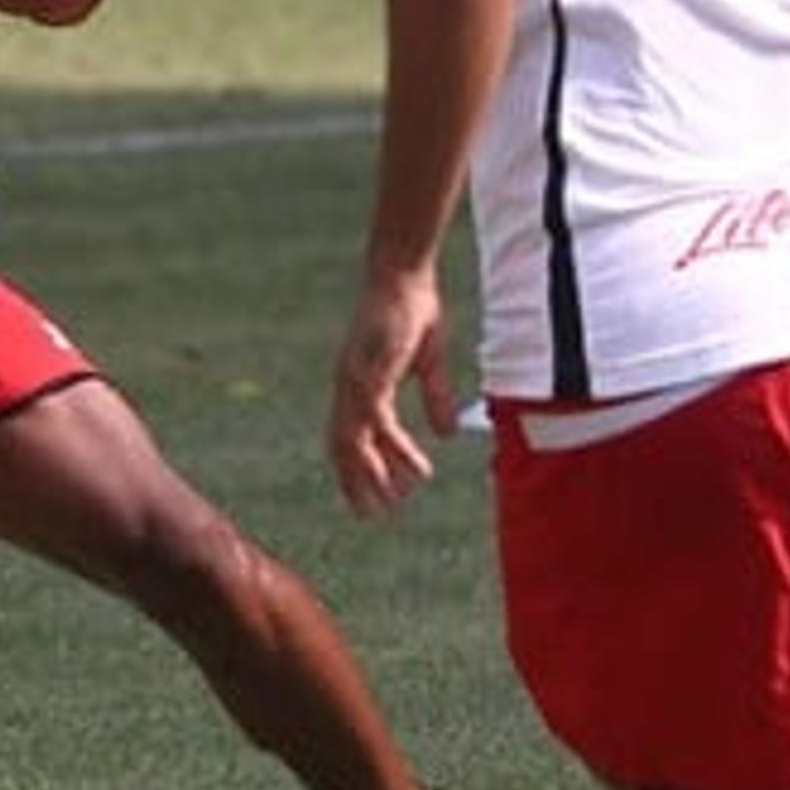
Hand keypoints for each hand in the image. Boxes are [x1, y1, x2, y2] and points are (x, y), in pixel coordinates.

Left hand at [326, 265, 457, 517]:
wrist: (404, 274)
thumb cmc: (414, 310)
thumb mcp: (429, 363)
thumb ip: (435, 397)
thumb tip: (447, 433)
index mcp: (356, 384)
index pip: (348, 436)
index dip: (356, 468)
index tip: (371, 496)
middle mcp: (348, 387)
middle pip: (342, 448)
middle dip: (356, 483)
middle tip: (373, 515)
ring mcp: (354, 381)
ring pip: (355, 442)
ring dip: (374, 476)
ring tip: (393, 503)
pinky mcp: (369, 374)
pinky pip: (379, 422)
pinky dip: (396, 449)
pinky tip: (417, 467)